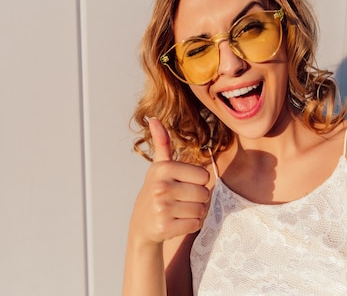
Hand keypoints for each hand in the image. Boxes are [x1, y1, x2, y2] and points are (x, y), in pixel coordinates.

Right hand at [129, 118, 210, 245]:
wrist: (142, 224)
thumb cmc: (156, 190)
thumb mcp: (159, 167)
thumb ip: (162, 143)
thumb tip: (154, 119)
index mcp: (163, 169)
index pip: (204, 176)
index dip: (198, 182)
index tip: (183, 185)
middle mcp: (161, 187)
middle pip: (204, 194)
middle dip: (198, 199)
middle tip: (181, 200)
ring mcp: (162, 208)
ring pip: (201, 210)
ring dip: (195, 212)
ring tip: (179, 210)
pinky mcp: (164, 227)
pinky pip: (196, 224)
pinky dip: (191, 225)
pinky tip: (178, 222)